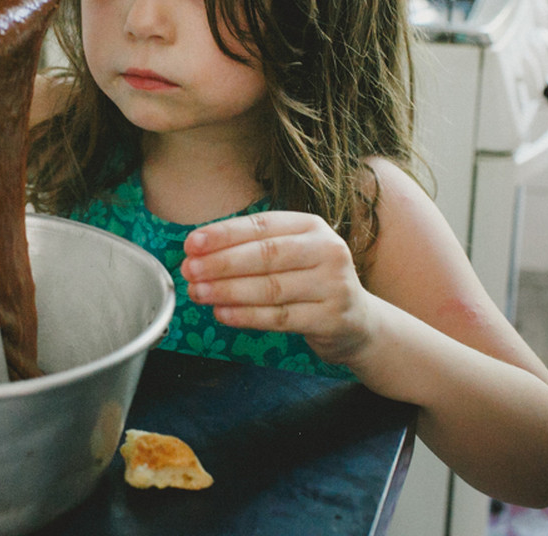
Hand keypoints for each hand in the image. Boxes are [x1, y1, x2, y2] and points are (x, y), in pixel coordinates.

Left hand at [181, 211, 375, 364]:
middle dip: (221, 263)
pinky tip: (222, 313)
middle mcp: (328, 250)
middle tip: (190, 270)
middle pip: (266, 255)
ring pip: (270, 288)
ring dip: (228, 291)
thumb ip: (251, 249)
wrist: (357, 321)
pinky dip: (247, 316)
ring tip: (198, 293)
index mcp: (312, 226)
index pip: (262, 225)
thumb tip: (197, 252)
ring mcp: (333, 285)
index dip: (224, 234)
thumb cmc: (311, 282)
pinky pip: (280, 317)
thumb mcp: (291, 254)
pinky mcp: (331, 318)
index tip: (192, 243)